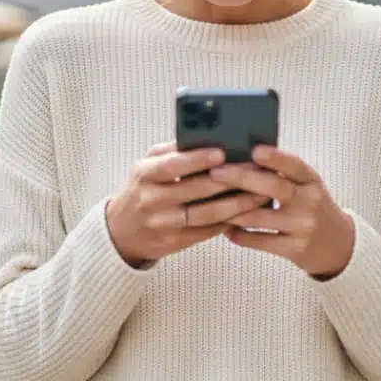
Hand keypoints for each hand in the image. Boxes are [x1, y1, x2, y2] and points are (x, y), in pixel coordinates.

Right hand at [107, 143, 271, 267]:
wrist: (121, 231)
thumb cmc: (141, 188)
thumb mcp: (146, 165)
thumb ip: (172, 152)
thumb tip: (207, 138)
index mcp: (145, 174)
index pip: (172, 165)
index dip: (197, 159)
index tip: (222, 152)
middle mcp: (152, 200)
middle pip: (195, 190)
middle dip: (229, 181)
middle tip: (255, 172)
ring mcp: (163, 224)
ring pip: (206, 215)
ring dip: (236, 204)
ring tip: (260, 194)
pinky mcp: (175, 242)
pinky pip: (207, 231)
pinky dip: (229, 222)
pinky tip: (247, 212)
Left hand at [210, 145, 355, 278]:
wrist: (339, 246)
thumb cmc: (312, 208)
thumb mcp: (307, 187)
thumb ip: (283, 175)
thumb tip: (243, 157)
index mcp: (312, 181)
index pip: (295, 165)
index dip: (276, 158)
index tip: (254, 150)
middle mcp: (310, 201)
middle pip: (274, 187)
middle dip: (242, 179)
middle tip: (215, 172)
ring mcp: (303, 227)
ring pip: (261, 217)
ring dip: (233, 210)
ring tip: (211, 203)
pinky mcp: (296, 249)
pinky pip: (261, 241)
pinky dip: (240, 235)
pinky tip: (226, 229)